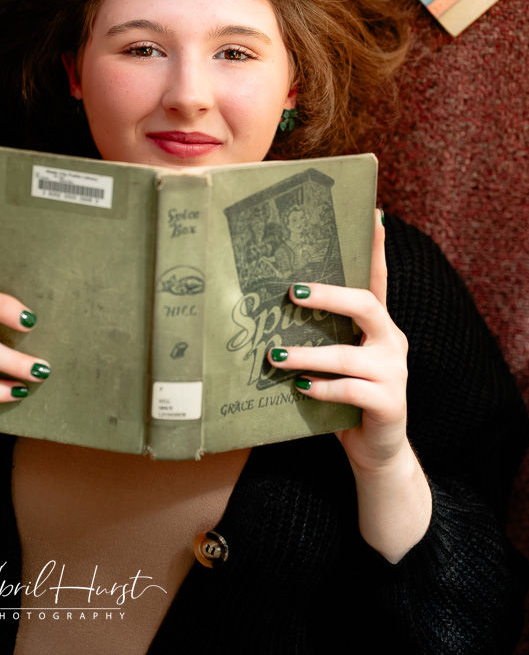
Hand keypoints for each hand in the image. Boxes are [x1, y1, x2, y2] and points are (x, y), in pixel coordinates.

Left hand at [267, 211, 431, 560]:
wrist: (376, 450)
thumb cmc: (346, 395)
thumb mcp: (336, 358)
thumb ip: (320, 334)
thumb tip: (271, 304)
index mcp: (378, 324)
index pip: (377, 278)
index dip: (375, 248)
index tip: (373, 214)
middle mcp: (391, 341)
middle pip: (366, 306)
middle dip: (329, 296)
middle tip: (293, 292)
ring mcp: (394, 372)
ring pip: (348, 354)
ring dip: (308, 353)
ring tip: (275, 355)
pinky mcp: (389, 403)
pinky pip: (351, 391)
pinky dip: (322, 388)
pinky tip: (300, 388)